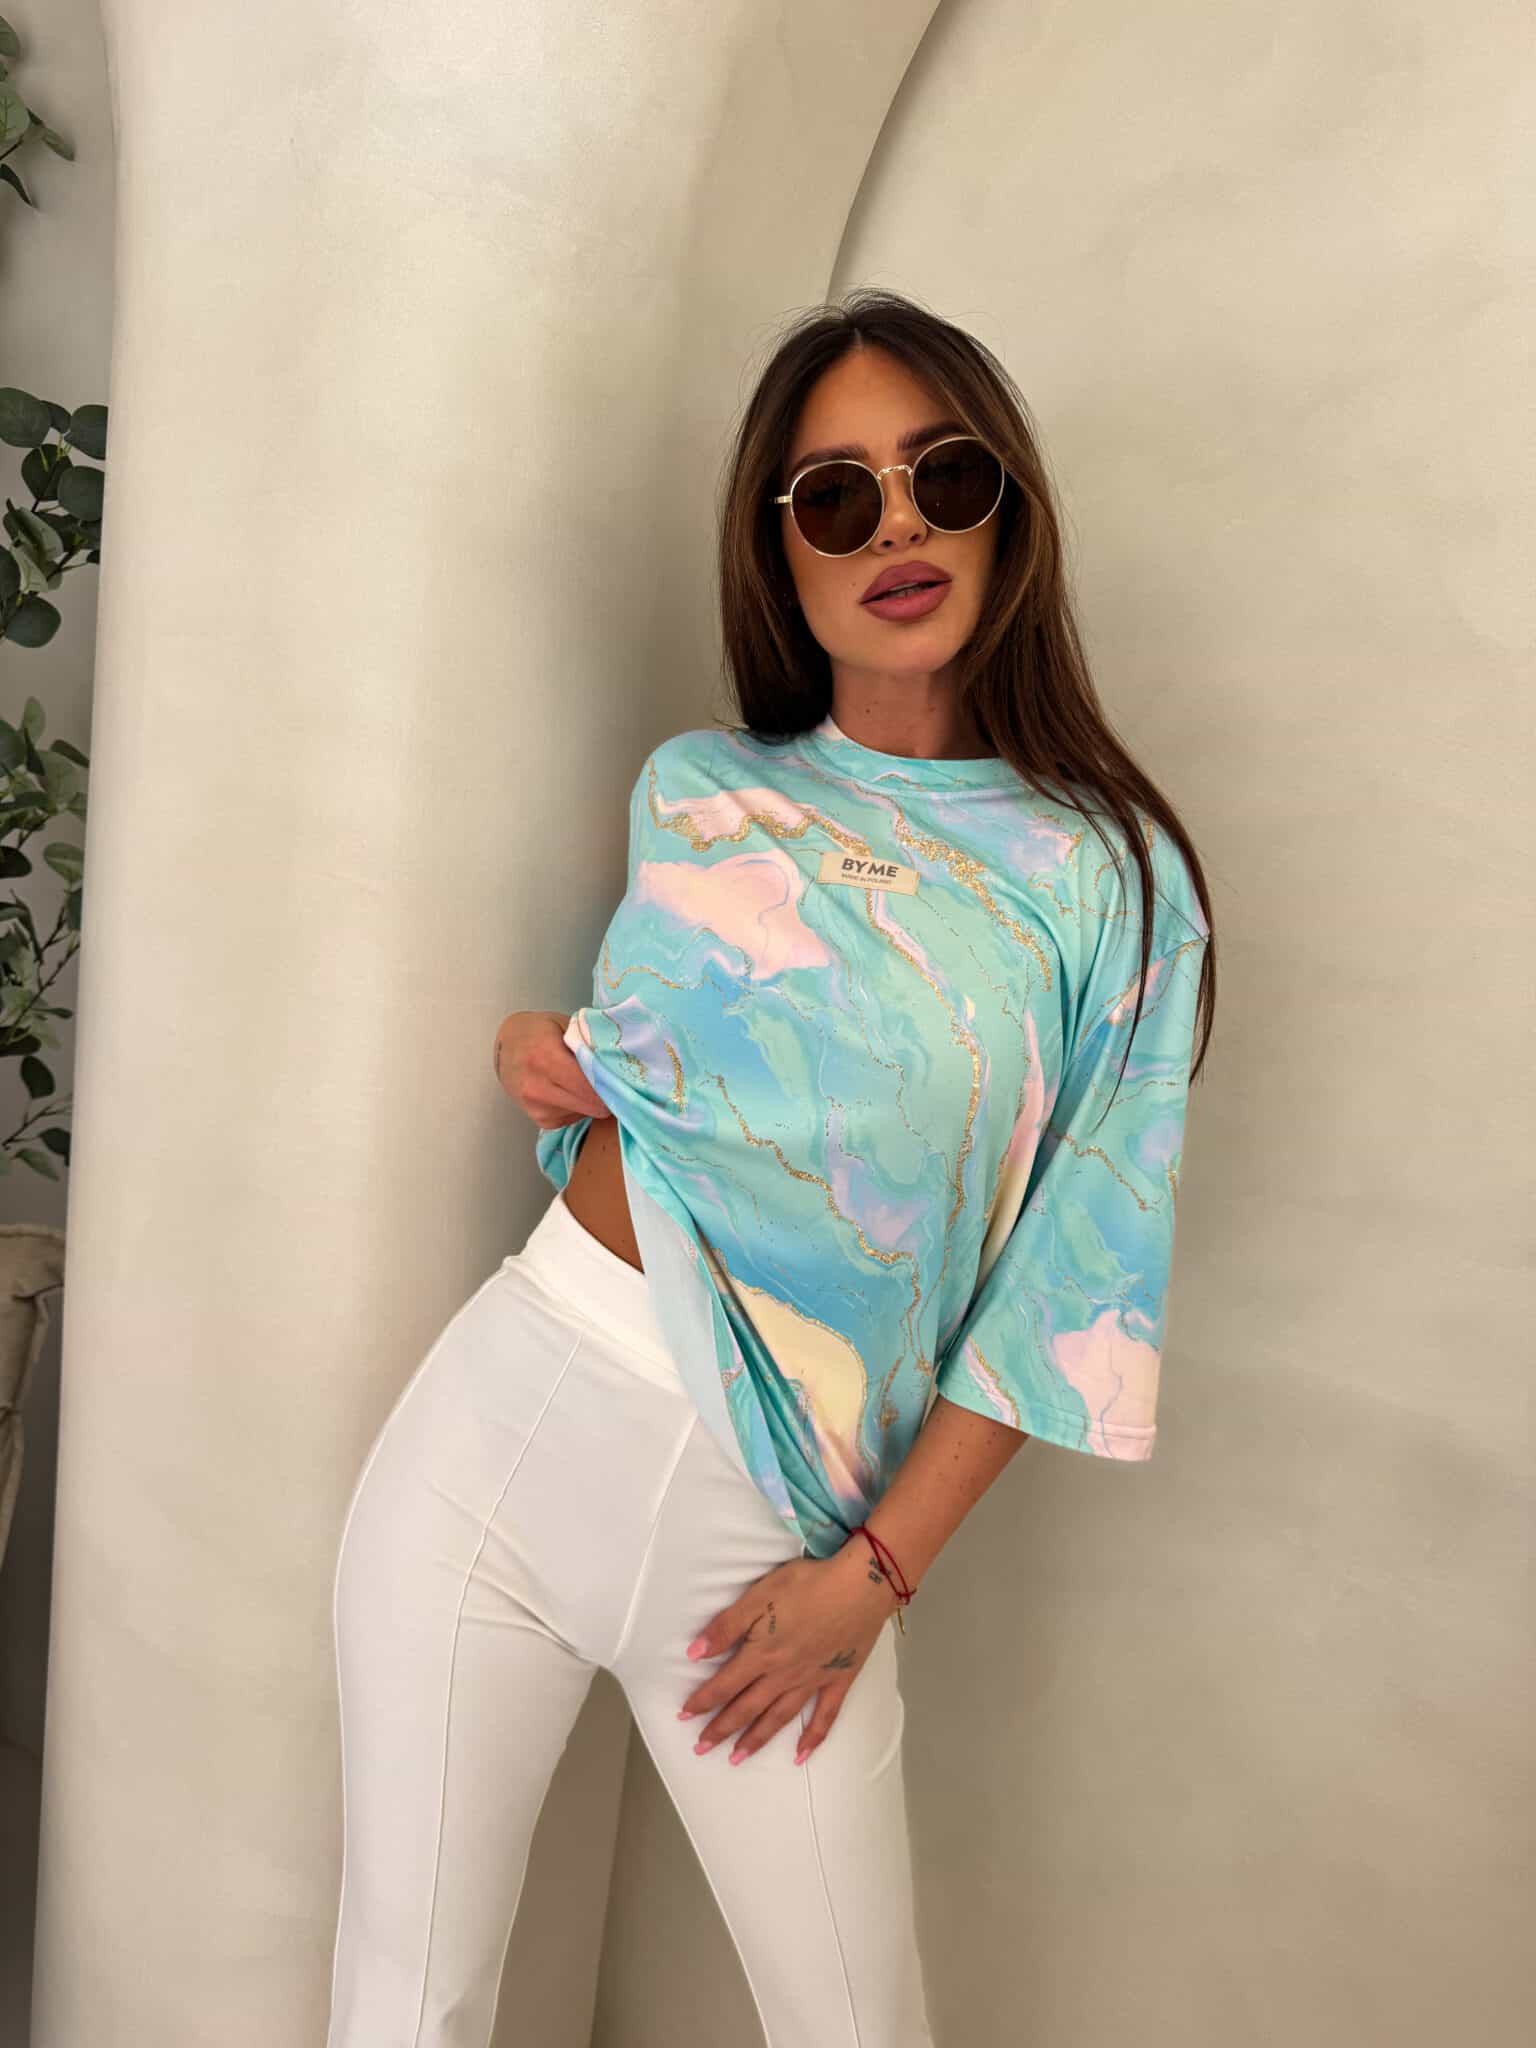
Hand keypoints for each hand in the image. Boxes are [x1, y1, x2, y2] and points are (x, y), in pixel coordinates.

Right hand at [493, 1009, 610, 1126]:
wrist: (505, 1046)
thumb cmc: (539, 1030)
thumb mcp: (565, 1025)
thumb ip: (588, 1043)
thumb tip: (617, 1064)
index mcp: (544, 1058)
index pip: (589, 1084)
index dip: (611, 1082)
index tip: (625, 1077)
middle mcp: (536, 1087)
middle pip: (591, 1104)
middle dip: (607, 1094)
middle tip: (614, 1080)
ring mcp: (536, 1107)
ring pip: (586, 1113)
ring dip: (593, 1101)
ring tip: (586, 1081)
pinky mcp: (540, 1120)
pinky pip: (575, 1118)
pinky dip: (580, 1106)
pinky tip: (572, 1090)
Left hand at [676, 1541, 898, 1767]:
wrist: (860, 1586)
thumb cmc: (807, 1584)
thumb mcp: (759, 1596)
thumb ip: (727, 1627)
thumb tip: (694, 1654)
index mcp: (762, 1654)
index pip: (724, 1684)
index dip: (702, 1700)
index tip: (683, 1716)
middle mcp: (784, 1675)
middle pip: (747, 1708)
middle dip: (721, 1729)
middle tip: (701, 1748)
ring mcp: (812, 1681)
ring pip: (778, 1717)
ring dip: (756, 1739)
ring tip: (737, 1759)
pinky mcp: (838, 1681)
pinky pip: (824, 1717)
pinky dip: (812, 1739)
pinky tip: (801, 1756)